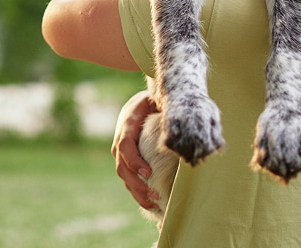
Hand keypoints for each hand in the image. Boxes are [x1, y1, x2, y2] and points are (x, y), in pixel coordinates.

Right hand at [111, 90, 160, 209]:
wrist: (148, 98)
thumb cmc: (159, 100)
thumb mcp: (161, 101)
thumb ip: (167, 115)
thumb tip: (180, 137)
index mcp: (129, 120)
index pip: (124, 144)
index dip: (134, 161)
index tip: (148, 173)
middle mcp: (122, 135)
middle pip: (121, 165)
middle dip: (136, 183)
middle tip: (154, 195)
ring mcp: (122, 147)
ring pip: (123, 174)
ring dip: (136, 191)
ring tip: (154, 203)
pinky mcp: (127, 156)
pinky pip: (128, 175)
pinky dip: (137, 190)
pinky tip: (150, 201)